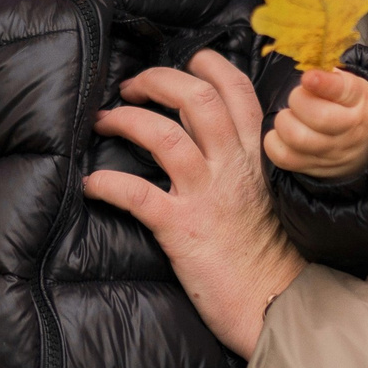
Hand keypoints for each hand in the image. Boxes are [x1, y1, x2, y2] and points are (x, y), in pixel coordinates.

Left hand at [82, 50, 305, 357]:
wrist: (276, 304)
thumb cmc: (267, 254)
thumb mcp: (266, 194)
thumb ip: (242, 162)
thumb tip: (212, 139)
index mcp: (255, 156)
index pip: (238, 89)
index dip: (208, 64)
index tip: (184, 63)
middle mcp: (233, 167)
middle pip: (197, 98)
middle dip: (157, 79)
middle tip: (131, 86)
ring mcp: (207, 196)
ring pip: (165, 135)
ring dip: (127, 119)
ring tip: (104, 120)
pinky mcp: (182, 229)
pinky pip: (137, 194)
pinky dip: (108, 183)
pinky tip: (91, 183)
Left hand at [266, 68, 367, 179]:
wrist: (364, 146)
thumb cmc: (348, 107)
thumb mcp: (348, 85)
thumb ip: (328, 75)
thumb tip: (305, 70)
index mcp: (358, 99)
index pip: (343, 91)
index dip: (324, 84)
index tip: (308, 78)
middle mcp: (349, 129)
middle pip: (319, 117)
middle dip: (298, 101)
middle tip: (298, 98)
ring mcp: (331, 151)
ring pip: (298, 138)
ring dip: (284, 122)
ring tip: (289, 117)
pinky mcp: (313, 166)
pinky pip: (284, 158)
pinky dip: (273, 143)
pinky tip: (280, 134)